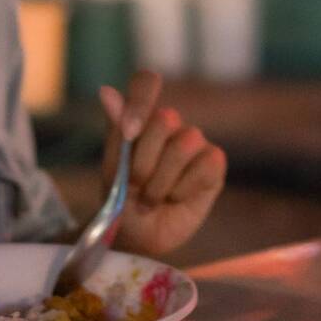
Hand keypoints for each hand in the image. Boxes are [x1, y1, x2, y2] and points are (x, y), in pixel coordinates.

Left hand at [100, 71, 226, 257]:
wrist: (138, 238)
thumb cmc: (122, 202)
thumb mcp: (112, 170)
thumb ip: (116, 132)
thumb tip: (107, 91)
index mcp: (140, 117)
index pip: (146, 83)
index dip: (142, 101)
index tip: (130, 132)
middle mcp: (169, 125)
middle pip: (165, 118)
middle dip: (145, 161)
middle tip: (136, 187)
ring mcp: (193, 142)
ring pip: (185, 143)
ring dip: (162, 182)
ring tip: (153, 199)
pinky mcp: (213, 162)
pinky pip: (206, 163)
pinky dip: (185, 188)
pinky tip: (177, 198)